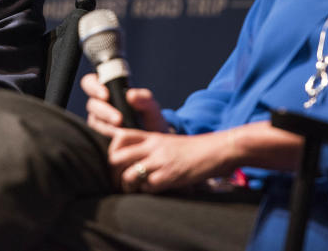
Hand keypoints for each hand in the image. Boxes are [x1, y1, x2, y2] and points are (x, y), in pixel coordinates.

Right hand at [81, 73, 169, 135]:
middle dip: (104, 112)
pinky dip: (107, 137)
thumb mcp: (151, 107)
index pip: (91, 82)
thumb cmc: (150, 118)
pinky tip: (118, 140)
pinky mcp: (100, 136)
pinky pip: (98, 136)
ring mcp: (99, 121)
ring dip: (107, 127)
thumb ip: (144, 98)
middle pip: (92, 104)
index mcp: (109, 90)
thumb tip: (130, 95)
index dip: (93, 87)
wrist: (154, 141)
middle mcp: (100, 105)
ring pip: (95, 121)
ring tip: (121, 133)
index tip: (105, 95)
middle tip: (118, 119)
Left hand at [108, 129, 236, 192]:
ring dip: (128, 186)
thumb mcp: (167, 141)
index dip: (111, 149)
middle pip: (116, 158)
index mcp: (151, 136)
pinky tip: (154, 189)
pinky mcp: (170, 176)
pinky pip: (148, 187)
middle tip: (119, 180)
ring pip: (129, 175)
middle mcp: (152, 147)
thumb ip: (149, 146)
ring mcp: (160, 161)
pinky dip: (147, 191)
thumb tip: (130, 158)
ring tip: (134, 189)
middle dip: (114, 172)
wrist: (216, 150)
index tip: (116, 161)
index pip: (119, 136)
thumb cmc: (191, 149)